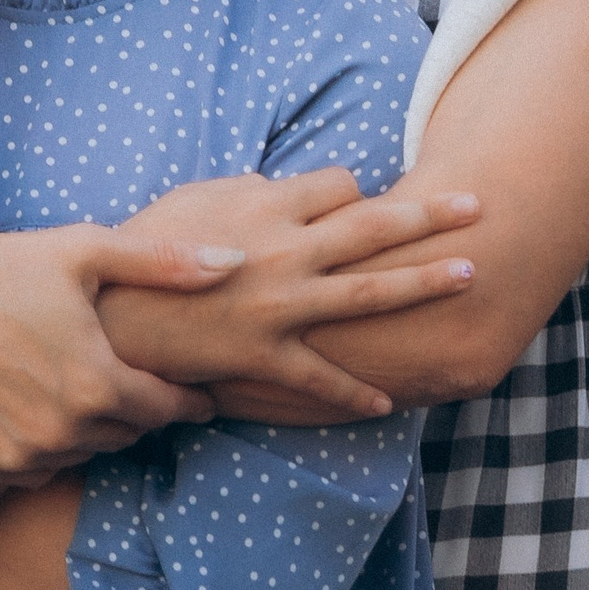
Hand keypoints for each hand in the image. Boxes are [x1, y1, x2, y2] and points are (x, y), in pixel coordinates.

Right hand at [0, 221, 234, 478]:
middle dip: (134, 405)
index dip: (185, 396)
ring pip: (83, 452)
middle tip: (127, 375)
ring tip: (80, 385)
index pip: (168, 409)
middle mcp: (60, 431)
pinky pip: (36, 467)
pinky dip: (43, 444)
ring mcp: (18, 453)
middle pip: (128, 433)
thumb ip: (166, 264)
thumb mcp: (87, 250)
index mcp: (97, 384)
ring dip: (90, 426)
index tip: (193, 388)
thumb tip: (237, 263)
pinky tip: (36, 406)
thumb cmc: (1, 261)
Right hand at [100, 170, 480, 419]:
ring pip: (369, 292)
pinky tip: (388, 404)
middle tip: (479, 205)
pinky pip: (323, 378)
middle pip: (375, 226)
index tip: (364, 200)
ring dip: (424, 282)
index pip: (339, 185)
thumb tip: (280, 186)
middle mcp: (286, 252)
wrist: (110, 316)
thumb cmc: (142, 253)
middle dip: (431, 215)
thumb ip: (243, 189)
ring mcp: (282, 308)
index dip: (356, 191)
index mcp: (265, 206)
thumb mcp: (191, 199)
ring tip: (470, 273)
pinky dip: (356, 393)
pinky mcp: (267, 357)